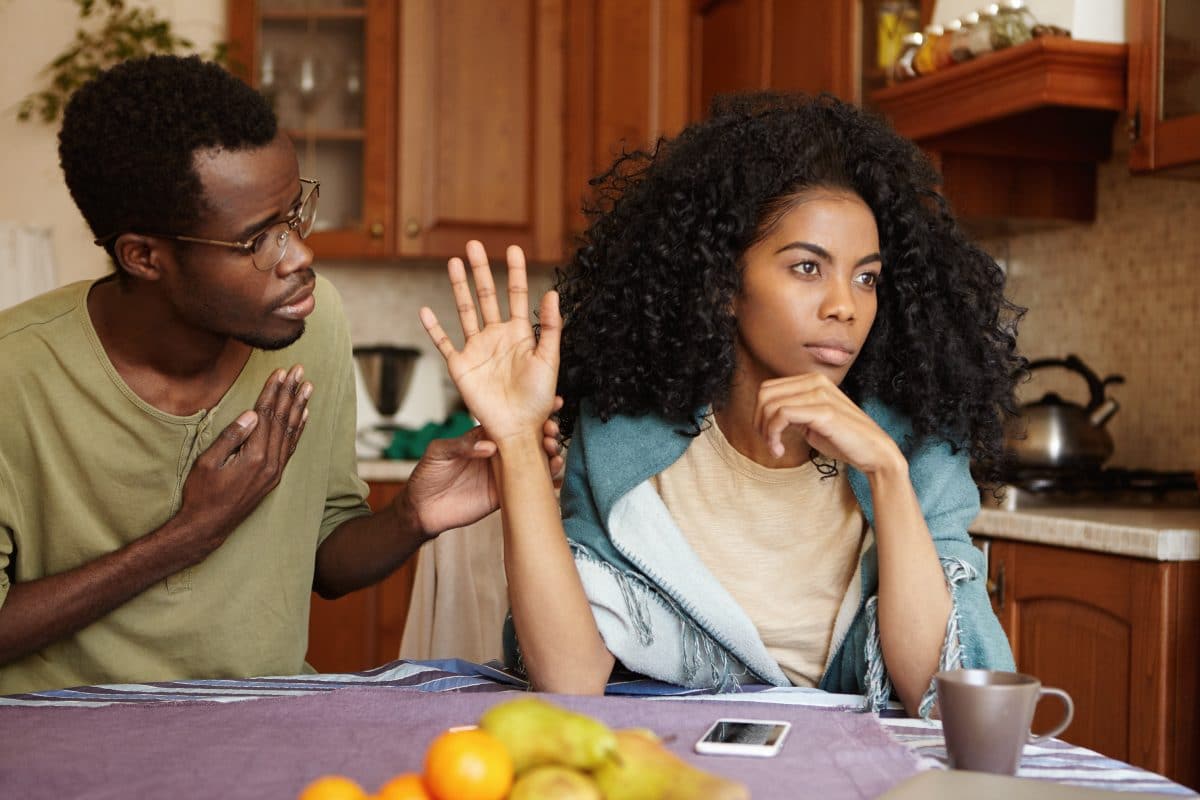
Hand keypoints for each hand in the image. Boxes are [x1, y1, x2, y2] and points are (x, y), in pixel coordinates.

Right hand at [176, 365, 312, 555]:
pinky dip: (299, 429)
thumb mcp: (208, 462)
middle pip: (282, 419)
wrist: (207, 527)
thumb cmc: (201, 494)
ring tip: (307, 386)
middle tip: (299, 370)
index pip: (266, 415)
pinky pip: (291, 447)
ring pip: (291, 432)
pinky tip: (304, 415)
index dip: (274, 392)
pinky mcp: (274, 477)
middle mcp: (271, 463)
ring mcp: (275, 471)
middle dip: (290, 392)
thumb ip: (231, 437)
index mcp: (254, 456)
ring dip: (299, 406)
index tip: (281, 372)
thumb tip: (252, 413)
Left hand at [399, 398, 564, 536]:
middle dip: (545, 430)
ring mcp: (503, 473)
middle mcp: (497, 453)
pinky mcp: (506, 494)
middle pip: (528, 438)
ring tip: (554, 447)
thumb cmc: (427, 474)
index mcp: (483, 437)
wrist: (422, 509)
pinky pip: (530, 485)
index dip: (527, 412)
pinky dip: (546, 477)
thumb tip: (489, 446)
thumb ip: (461, 445)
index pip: (510, 420)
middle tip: (552, 427)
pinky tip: (555, 470)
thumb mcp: (439, 452)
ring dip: (549, 451)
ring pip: (534, 459)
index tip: (548, 403)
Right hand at [419, 240, 560, 445]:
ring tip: (453, 262)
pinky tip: (425, 311)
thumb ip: (551, 327)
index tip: (513, 248)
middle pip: (486, 296)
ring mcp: (476, 349)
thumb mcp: (549, 360)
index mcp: (520, 334)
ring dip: (459, 287)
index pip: (517, 295)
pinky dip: (433, 328)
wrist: (517, 429)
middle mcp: (496, 337)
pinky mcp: (460, 366)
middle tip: (473, 243)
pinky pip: (444, 343)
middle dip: (480, 270)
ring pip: (465, 311)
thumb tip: (552, 293)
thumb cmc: (537, 399)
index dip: (515, 272)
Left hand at [754, 373, 902, 474]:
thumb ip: (791, 413)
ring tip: (775, 448)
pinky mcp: (824, 411)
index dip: (759, 413)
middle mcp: (816, 381)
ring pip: (771, 405)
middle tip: (769, 443)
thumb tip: (765, 414)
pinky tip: (780, 450)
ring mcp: (820, 394)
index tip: (768, 436)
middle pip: (764, 394)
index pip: (768, 388)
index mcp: (812, 381)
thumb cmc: (842, 439)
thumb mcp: (810, 421)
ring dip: (766, 432)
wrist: (874, 452)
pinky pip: (782, 415)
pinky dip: (774, 435)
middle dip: (759, 421)